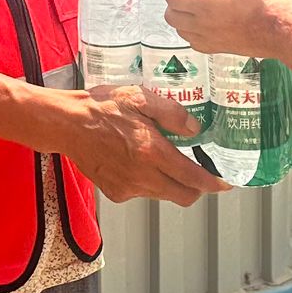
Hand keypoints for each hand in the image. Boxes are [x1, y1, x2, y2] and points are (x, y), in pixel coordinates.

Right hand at [62, 87, 228, 206]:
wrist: (67, 124)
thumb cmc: (101, 107)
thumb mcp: (140, 97)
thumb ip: (172, 113)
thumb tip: (195, 129)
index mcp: (151, 152)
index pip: (193, 178)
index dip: (213, 183)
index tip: (224, 182)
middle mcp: (142, 176)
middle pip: (183, 196)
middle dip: (197, 188)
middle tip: (200, 173)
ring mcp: (128, 187)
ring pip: (163, 194)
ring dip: (171, 183)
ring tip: (162, 159)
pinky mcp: (116, 193)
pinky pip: (143, 193)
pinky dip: (149, 182)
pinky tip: (138, 161)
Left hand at [166, 0, 291, 60]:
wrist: (285, 30)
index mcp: (203, 4)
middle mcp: (200, 25)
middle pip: (170, 13)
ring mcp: (207, 40)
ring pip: (179, 28)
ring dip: (184, 15)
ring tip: (205, 4)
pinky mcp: (216, 50)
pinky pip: (192, 40)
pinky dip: (193, 29)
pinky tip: (210, 20)